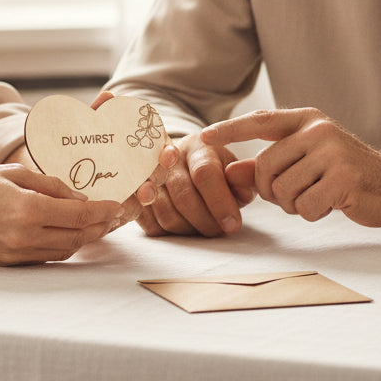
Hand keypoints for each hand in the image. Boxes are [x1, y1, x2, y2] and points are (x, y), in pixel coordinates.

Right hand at [0, 163, 125, 265]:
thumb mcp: (13, 173)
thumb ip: (50, 185)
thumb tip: (79, 196)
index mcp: (28, 210)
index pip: (80, 214)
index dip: (103, 210)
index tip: (118, 205)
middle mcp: (25, 236)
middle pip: (77, 237)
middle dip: (101, 227)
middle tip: (116, 217)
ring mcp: (17, 253)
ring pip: (65, 250)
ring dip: (85, 239)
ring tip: (98, 225)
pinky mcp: (9, 262)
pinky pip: (47, 256)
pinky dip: (64, 246)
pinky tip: (71, 233)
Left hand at [89, 91, 177, 220]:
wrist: (53, 167)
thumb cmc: (77, 144)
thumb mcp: (86, 126)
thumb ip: (97, 113)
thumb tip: (108, 96)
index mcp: (140, 148)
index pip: (162, 149)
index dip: (168, 153)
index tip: (166, 154)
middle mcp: (142, 170)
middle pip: (158, 175)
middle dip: (158, 178)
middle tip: (149, 184)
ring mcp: (131, 192)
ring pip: (147, 196)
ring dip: (147, 196)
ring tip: (141, 196)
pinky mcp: (118, 209)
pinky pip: (127, 214)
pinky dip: (124, 213)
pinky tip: (119, 213)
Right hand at [133, 132, 254, 237]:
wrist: (188, 164)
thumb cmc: (218, 171)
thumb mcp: (236, 171)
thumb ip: (243, 182)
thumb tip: (243, 193)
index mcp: (198, 146)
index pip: (204, 173)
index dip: (219, 202)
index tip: (233, 225)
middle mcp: (169, 157)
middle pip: (183, 195)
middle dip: (205, 221)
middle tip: (220, 231)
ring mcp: (149, 176)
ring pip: (166, 213)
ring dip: (188, 230)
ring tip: (203, 228)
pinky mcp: (136, 196)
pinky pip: (149, 223)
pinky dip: (168, 233)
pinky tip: (184, 228)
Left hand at [201, 109, 380, 228]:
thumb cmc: (346, 176)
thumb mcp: (304, 163)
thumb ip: (266, 165)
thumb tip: (227, 172)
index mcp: (307, 120)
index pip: (259, 122)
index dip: (229, 130)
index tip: (203, 136)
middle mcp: (317, 130)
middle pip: (265, 168)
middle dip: (274, 192)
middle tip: (300, 194)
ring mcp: (332, 151)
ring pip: (283, 190)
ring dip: (296, 204)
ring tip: (320, 196)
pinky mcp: (344, 176)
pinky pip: (305, 205)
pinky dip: (313, 213)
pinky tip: (333, 204)